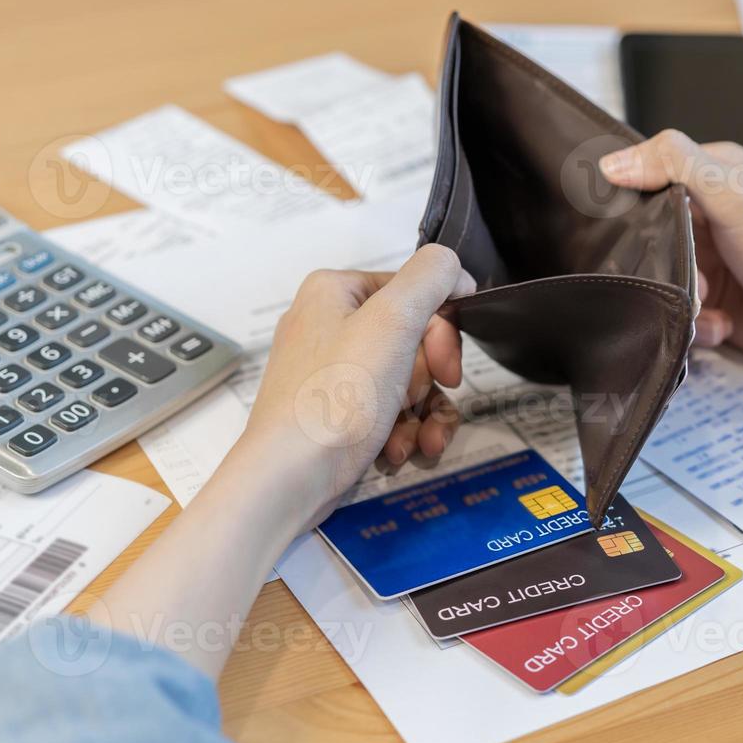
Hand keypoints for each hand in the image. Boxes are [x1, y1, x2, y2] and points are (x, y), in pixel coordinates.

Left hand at [235, 245, 475, 528]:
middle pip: (414, 342)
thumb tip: (452, 266)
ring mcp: (330, 372)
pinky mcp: (335, 413)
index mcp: (335, 292)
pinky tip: (399, 452)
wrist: (290, 476)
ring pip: (406, 382)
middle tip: (430, 402)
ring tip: (423, 442)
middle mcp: (328, 325)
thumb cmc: (336, 396)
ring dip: (425, 415)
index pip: (415, 293)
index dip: (442, 333)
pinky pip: (387, 412)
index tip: (449, 369)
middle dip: (432, 382)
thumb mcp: (393, 321)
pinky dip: (403, 432)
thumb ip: (430, 278)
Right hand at [599, 130, 742, 377]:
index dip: (633, 207)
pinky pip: (680, 317)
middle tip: (690, 278)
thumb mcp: (734, 197)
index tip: (634, 231)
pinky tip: (725, 326)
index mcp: (711, 178)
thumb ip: (676, 165)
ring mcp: (711, 264)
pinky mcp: (715, 307)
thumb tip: (614, 163)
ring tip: (711, 305)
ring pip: (660, 283)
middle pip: (646, 238)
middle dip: (659, 266)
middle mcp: (710, 219)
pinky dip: (698, 327)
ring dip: (681, 301)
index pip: (647, 178)